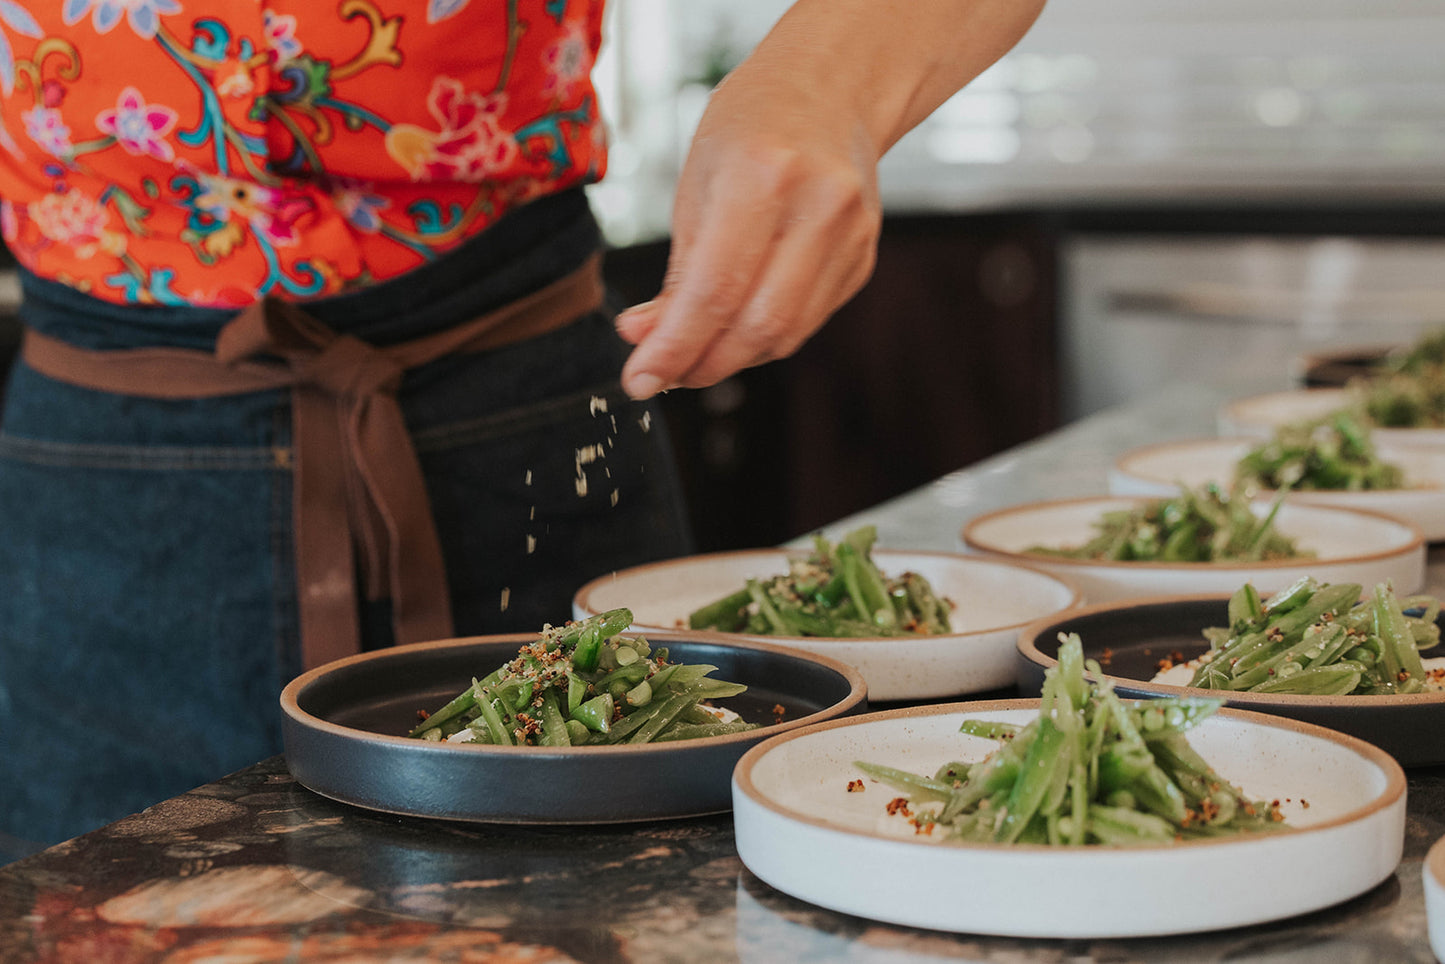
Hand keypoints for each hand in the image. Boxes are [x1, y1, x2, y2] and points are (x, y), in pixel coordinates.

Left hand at [614, 0, 1045, 400]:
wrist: (831, 89)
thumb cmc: (753, 126)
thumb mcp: (695, 182)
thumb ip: (676, 272)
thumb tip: (644, 342)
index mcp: (764, 174)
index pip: (714, 291)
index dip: (673, 348)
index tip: (640, 380)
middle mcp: (819, 206)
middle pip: (757, 326)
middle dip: (702, 364)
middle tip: (662, 375)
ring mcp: (852, 236)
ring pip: (786, 335)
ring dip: (731, 358)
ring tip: (693, 350)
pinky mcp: (863, 259)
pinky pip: (806, 322)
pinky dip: (762, 337)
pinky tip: (735, 324)